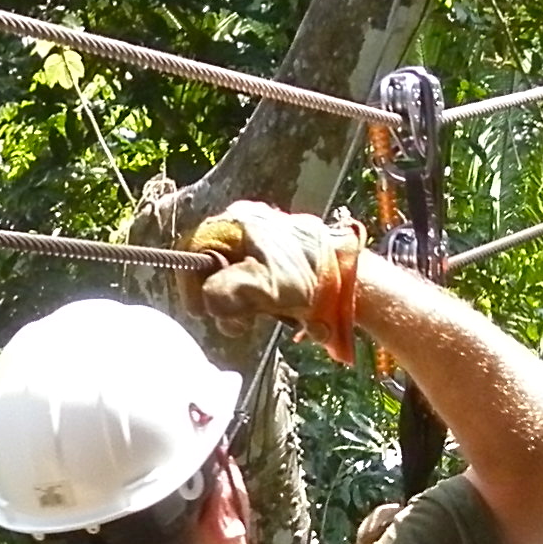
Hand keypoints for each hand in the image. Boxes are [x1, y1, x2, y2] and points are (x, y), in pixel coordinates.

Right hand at [189, 202, 359, 333]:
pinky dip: (257, 295)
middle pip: (213, 265)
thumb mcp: (260, 287)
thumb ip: (223, 294)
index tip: (200, 311)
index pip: (195, 251)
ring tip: (260, 314)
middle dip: (220, 297)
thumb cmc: (306, 276)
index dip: (191, 285)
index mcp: (236, 222)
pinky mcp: (278, 251)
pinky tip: (273, 306)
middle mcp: (245, 223)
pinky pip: (253, 274)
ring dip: (240, 300)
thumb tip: (206, 303)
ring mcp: (262, 236)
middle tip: (239, 321)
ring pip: (233, 273)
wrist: (350, 274)